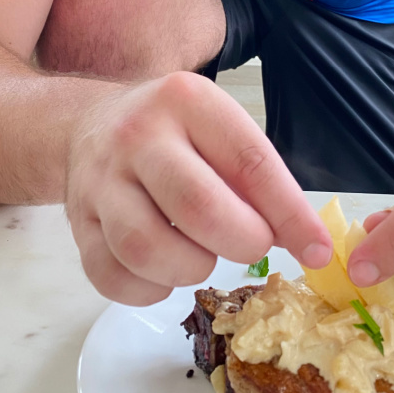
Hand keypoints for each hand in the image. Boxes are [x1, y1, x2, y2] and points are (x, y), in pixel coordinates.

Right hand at [66, 71, 332, 304]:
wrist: (90, 124)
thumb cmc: (173, 132)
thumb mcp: (218, 128)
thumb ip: (258, 178)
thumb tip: (305, 241)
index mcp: (187, 102)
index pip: (249, 162)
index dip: (289, 214)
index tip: (316, 250)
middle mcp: (138, 135)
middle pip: (198, 207)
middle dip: (241, 243)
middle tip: (251, 246)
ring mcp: (100, 180)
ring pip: (147, 248)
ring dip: (191, 269)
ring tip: (203, 257)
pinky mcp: (77, 223)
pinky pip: (112, 276)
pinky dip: (149, 290)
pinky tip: (165, 274)